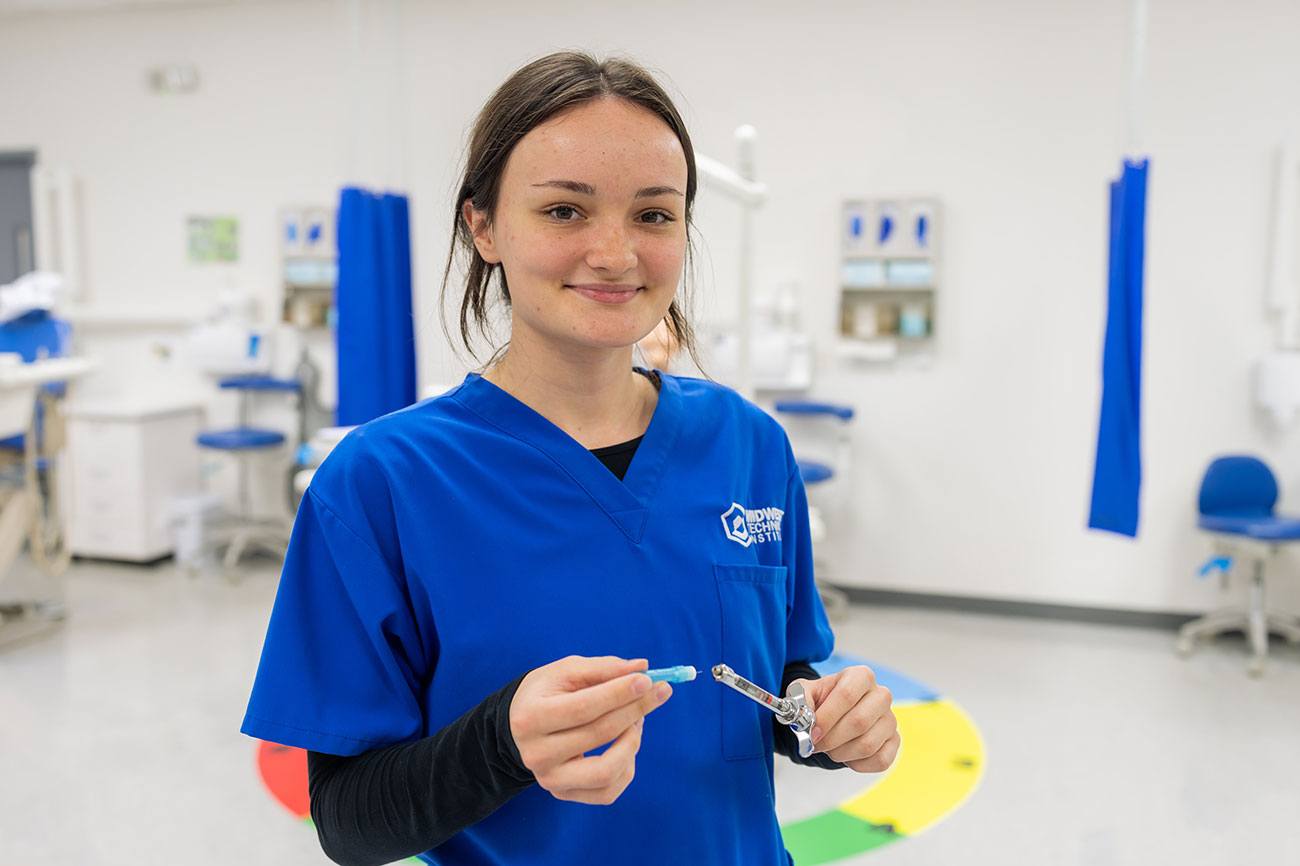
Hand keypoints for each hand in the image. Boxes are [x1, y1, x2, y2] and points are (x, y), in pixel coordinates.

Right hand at [509, 655, 672, 804]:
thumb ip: (603, 668)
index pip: (583, 707)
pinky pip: (608, 790)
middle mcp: (537, 754)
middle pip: (599, 734)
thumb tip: (643, 667)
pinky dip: (627, 765)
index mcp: (531, 717)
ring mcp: (550, 779)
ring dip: (632, 741)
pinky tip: (626, 742)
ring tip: (637, 719)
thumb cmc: (547, 692)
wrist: (519, 726)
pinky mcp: (564, 794)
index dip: (618, 693)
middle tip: (659, 691)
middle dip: (635, 709)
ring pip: (607, 771)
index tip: (648, 679)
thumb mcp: (566, 671)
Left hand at [795, 665, 898, 772]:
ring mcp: (890, 719)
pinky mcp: (895, 742)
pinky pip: (880, 760)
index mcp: (860, 676)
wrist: (834, 715)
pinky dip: (856, 763)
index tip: (812, 732)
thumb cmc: (821, 701)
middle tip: (816, 744)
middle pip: (859, 721)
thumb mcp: (805, 692)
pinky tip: (845, 754)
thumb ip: (801, 700)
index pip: (847, 694)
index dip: (826, 717)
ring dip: (841, 753)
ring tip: (830, 748)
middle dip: (832, 739)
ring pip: (868, 744)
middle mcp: (881, 695)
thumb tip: (805, 717)